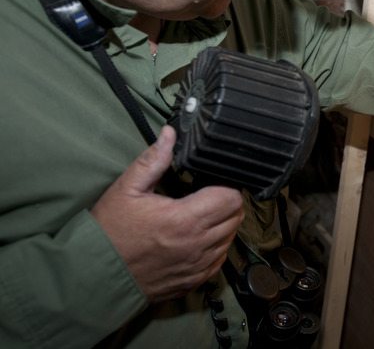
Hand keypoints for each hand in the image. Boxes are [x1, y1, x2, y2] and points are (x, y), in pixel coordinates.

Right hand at [91, 126, 244, 302]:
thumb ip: (153, 160)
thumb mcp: (127, 189)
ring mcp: (197, 265)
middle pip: (236, 216)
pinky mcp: (194, 280)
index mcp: (184, 219)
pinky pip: (220, 260)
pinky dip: (215, 247)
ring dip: (222, 225)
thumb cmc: (109, 233)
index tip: (211, 183)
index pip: (231, 198)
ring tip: (200, 216)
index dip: (225, 186)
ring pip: (230, 237)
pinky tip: (196, 238)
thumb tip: (169, 135)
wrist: (95, 276)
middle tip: (206, 197)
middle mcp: (197, 245)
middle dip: (226, 202)